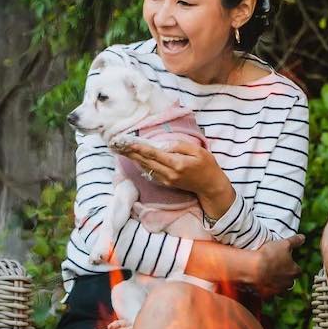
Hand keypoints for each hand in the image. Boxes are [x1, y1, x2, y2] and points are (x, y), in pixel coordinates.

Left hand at [112, 136, 227, 200]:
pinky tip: (133, 158)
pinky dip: (140, 164)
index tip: (127, 142)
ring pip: (145, 167)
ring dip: (133, 158)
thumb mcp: (198, 150)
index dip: (139, 148)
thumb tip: (162, 144)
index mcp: (177, 164)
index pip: (154, 154)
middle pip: (146, 161)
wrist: (210, 186)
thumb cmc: (207, 165)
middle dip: (131, 152)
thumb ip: (179, 146)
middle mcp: (169, 174)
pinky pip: (150, 172)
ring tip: (121, 149)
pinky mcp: (166, 183)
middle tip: (117, 144)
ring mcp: (166, 180)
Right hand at [246, 234, 304, 297]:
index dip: (292, 266)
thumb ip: (295, 241)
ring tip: (269, 280)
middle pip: (290, 283)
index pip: (298, 270)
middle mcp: (288, 284)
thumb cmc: (269, 255)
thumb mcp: (283, 244)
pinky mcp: (266, 296)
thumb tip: (303, 237)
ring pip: (281, 292)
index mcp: (294, 271)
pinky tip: (260, 286)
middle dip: (285, 278)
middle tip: (277, 271)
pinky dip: (265, 292)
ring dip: (277, 287)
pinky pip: (268, 296)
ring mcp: (277, 291)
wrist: (252, 269)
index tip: (286, 262)